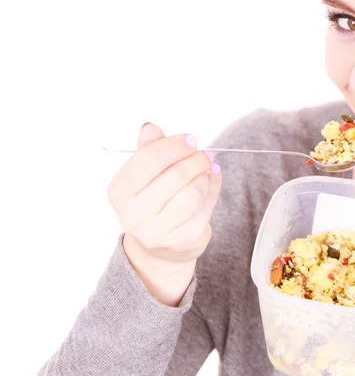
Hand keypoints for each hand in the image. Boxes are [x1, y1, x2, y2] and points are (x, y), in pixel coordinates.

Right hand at [107, 122, 221, 305]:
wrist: (159, 249)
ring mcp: (158, 232)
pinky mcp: (183, 241)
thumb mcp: (144, 175)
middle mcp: (133, 215)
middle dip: (195, 159)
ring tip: (206, 169)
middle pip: (175, 175)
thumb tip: (150, 127)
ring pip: (194, 191)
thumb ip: (148, 150)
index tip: (190, 139)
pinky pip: (207, 206)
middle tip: (204, 154)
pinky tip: (210, 182)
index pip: (148, 159)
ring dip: (205, 174)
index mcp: (119, 191)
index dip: (174, 145)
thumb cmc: (152, 202)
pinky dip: (213, 188)